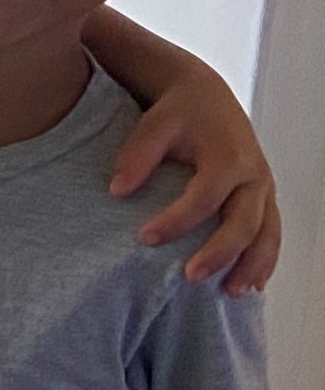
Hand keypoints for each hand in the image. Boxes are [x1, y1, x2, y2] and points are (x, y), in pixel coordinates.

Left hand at [111, 70, 278, 293]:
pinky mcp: (265, 196)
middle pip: (244, 222)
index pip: (204, 197)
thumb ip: (137, 156)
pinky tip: (252, 284)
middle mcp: (254, 174)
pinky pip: (272, 231)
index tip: (144, 239)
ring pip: (267, 233)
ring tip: (231, 293)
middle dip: (219, 253)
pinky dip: (265, 258)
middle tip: (189, 277)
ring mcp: (263, 187)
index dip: (176, 221)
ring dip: (252, 265)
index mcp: (228, 156)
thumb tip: (117, 191)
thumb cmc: (179, 111)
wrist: (206, 96)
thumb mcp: (154, 124)